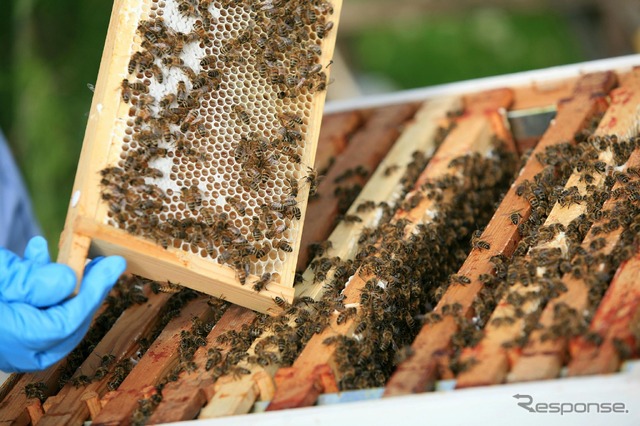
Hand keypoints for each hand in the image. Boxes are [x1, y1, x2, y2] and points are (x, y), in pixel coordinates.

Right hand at [0, 236, 125, 371]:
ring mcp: (10, 345)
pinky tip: (33, 253)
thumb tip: (70, 281)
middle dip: (85, 289)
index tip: (115, 264)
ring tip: (57, 252)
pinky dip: (38, 286)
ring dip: (59, 283)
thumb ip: (28, 282)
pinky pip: (33, 314)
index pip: (69, 319)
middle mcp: (14, 349)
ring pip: (51, 315)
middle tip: (101, 262)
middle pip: (67, 321)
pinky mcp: (6, 334)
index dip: (96, 289)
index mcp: (13, 336)